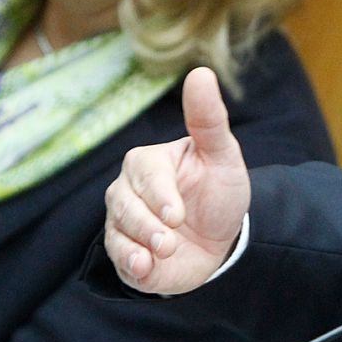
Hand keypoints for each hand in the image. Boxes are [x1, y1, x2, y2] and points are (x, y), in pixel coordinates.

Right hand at [105, 67, 251, 294]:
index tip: (176, 215)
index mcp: (148, 162)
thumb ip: (209, 119)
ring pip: (118, 230)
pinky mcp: (125, 251)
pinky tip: (146, 269)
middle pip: (124, 204)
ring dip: (140, 245)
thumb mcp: (223, 156)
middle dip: (148, 225)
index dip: (159, 196)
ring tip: (165, 253)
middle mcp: (128, 189)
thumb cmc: (219, 192)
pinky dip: (130, 265)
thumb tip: (201, 72)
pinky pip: (118, 257)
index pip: (145, 174)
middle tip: (170, 242)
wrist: (223, 240)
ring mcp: (123, 221)